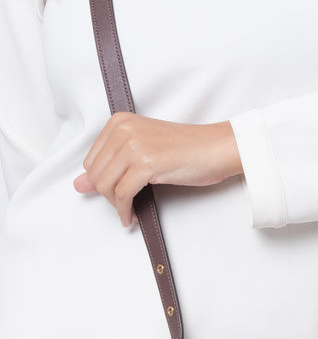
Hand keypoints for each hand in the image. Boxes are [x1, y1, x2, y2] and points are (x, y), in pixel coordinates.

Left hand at [73, 113, 242, 226]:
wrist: (217, 148)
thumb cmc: (188, 148)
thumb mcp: (144, 151)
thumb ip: (111, 165)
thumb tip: (79, 184)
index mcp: (119, 121)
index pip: (91, 160)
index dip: (101, 182)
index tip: (114, 192)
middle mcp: (123, 129)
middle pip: (95, 174)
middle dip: (107, 195)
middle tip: (124, 204)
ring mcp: (133, 145)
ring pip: (105, 186)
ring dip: (115, 205)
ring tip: (128, 211)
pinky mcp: (145, 164)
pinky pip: (122, 195)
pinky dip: (124, 210)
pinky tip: (131, 216)